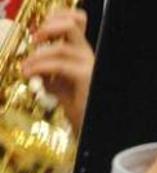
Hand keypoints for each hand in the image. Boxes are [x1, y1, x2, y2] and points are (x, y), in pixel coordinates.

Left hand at [22, 8, 93, 135]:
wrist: (97, 135)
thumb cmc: (85, 117)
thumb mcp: (65, 94)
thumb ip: (55, 80)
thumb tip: (40, 74)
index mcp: (86, 58)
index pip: (76, 23)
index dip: (57, 19)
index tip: (39, 34)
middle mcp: (92, 58)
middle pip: (72, 24)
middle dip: (47, 27)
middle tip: (34, 40)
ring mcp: (91, 67)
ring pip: (61, 46)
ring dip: (36, 56)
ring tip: (25, 68)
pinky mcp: (87, 78)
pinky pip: (58, 65)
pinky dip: (39, 67)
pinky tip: (31, 75)